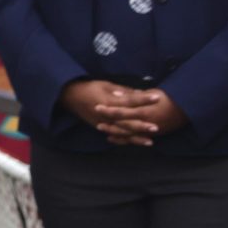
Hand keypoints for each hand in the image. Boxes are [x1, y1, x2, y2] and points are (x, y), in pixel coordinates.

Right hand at [61, 80, 186, 145]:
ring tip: (151, 140)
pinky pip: (115, 136)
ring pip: (122, 132)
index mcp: (108, 101)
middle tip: (157, 126)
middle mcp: (106, 114)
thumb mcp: (106, 85)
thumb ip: (122, 91)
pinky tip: (135, 143)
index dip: (144, 99)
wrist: (70, 96)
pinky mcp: (100, 127)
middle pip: (127, 121)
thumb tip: (139, 93)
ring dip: (136, 137)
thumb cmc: (89, 87)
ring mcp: (102, 123)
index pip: (129, 100)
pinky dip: (126, 141)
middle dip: (142, 124)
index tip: (157, 98)